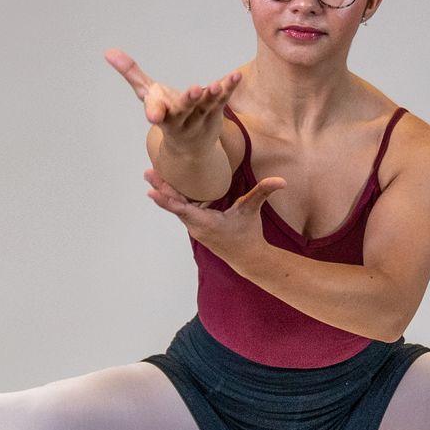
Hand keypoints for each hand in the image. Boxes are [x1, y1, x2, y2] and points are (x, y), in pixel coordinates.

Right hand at [105, 48, 242, 150]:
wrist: (190, 146)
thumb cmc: (165, 113)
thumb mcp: (146, 94)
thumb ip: (131, 73)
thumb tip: (108, 51)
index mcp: (161, 115)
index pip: (156, 111)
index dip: (155, 111)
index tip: (154, 115)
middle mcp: (180, 120)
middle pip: (184, 111)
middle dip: (188, 101)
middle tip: (194, 90)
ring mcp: (200, 119)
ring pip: (205, 107)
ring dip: (211, 96)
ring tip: (215, 85)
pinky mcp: (216, 114)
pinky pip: (222, 100)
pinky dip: (228, 88)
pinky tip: (235, 76)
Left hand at [143, 166, 284, 267]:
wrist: (246, 257)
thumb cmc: (248, 234)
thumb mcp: (252, 211)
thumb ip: (263, 193)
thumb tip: (281, 181)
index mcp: (206, 222)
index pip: (182, 209)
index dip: (166, 200)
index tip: (151, 190)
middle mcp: (195, 225)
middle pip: (174, 205)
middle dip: (161, 189)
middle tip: (148, 172)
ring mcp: (194, 226)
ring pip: (175, 207)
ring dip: (164, 192)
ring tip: (152, 175)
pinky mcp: (195, 225)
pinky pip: (181, 209)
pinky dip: (173, 198)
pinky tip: (167, 185)